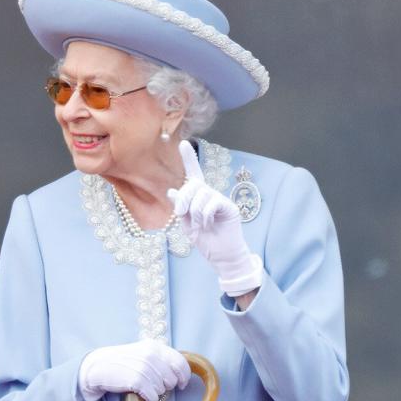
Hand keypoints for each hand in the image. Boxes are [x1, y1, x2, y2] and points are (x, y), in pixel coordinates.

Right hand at [78, 339, 190, 400]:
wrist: (98, 366)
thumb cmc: (123, 362)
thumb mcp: (143, 353)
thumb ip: (161, 359)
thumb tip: (181, 373)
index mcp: (154, 346)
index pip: (180, 362)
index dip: (184, 376)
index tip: (181, 384)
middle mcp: (151, 355)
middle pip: (172, 379)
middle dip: (166, 386)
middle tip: (152, 384)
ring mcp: (144, 367)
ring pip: (163, 389)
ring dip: (155, 392)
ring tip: (142, 386)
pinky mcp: (137, 380)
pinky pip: (153, 397)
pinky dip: (149, 399)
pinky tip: (140, 394)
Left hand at [167, 141, 263, 296]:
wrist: (221, 257)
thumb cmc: (205, 240)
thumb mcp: (186, 224)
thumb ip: (181, 208)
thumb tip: (172, 191)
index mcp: (198, 197)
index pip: (193, 175)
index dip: (189, 159)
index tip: (183, 143)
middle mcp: (210, 195)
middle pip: (193, 184)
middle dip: (184, 198)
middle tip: (180, 213)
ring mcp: (220, 200)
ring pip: (201, 195)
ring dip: (194, 212)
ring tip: (200, 225)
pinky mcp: (229, 207)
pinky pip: (212, 202)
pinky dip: (205, 215)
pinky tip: (208, 224)